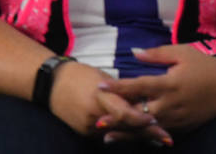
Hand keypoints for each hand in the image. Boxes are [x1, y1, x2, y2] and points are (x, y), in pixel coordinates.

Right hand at [48, 61, 168, 142]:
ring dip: (136, 135)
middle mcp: (94, 113)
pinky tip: (132, 136)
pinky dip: (119, 133)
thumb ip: (121, 91)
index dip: (141, 118)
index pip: (123, 112)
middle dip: (147, 133)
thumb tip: (143, 98)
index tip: (157, 121)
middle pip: (125, 126)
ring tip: (157, 139)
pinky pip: (105, 134)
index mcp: (99, 95)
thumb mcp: (102, 78)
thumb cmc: (78, 74)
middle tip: (167, 138)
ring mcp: (88, 125)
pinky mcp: (83, 132)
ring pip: (117, 132)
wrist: (48, 82)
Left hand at [103, 44, 215, 132]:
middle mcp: (172, 103)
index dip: (119, 87)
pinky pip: (162, 133)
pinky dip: (145, 137)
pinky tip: (131, 139)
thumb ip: (155, 54)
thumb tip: (133, 52)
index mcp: (169, 83)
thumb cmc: (202, 65)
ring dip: (128, 132)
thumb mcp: (180, 53)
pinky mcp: (185, 126)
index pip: (139, 86)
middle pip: (140, 112)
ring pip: (149, 127)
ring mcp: (179, 118)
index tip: (100, 87)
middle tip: (97, 121)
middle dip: (119, 117)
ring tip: (106, 136)